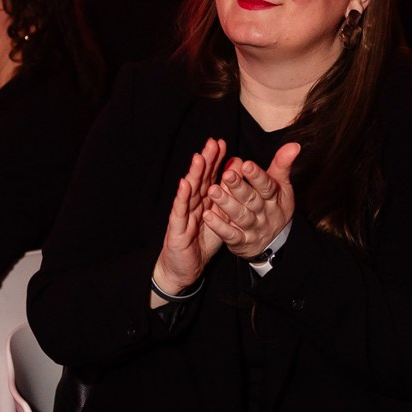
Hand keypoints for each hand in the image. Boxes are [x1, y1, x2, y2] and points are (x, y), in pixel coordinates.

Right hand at [153, 138, 227, 299]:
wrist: (185, 268)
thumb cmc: (201, 241)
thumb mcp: (220, 218)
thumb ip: (226, 197)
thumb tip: (235, 176)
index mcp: (204, 201)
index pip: (210, 177)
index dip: (215, 161)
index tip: (223, 143)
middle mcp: (192, 204)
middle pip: (200, 179)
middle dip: (206, 161)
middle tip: (213, 143)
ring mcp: (183, 215)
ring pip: (189, 192)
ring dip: (194, 174)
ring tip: (200, 158)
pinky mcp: (176, 229)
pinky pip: (180, 212)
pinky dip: (182, 197)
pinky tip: (184, 184)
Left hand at [204, 143, 298, 262]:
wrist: (272, 241)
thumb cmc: (274, 206)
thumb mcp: (282, 186)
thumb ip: (282, 165)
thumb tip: (294, 145)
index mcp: (274, 198)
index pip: (267, 186)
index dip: (257, 176)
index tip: (246, 165)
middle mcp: (264, 214)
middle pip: (252, 200)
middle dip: (239, 188)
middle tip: (226, 175)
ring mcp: (253, 229)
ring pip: (240, 216)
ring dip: (226, 204)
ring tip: (212, 190)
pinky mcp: (241, 242)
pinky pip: (230, 235)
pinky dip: (219, 226)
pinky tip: (207, 215)